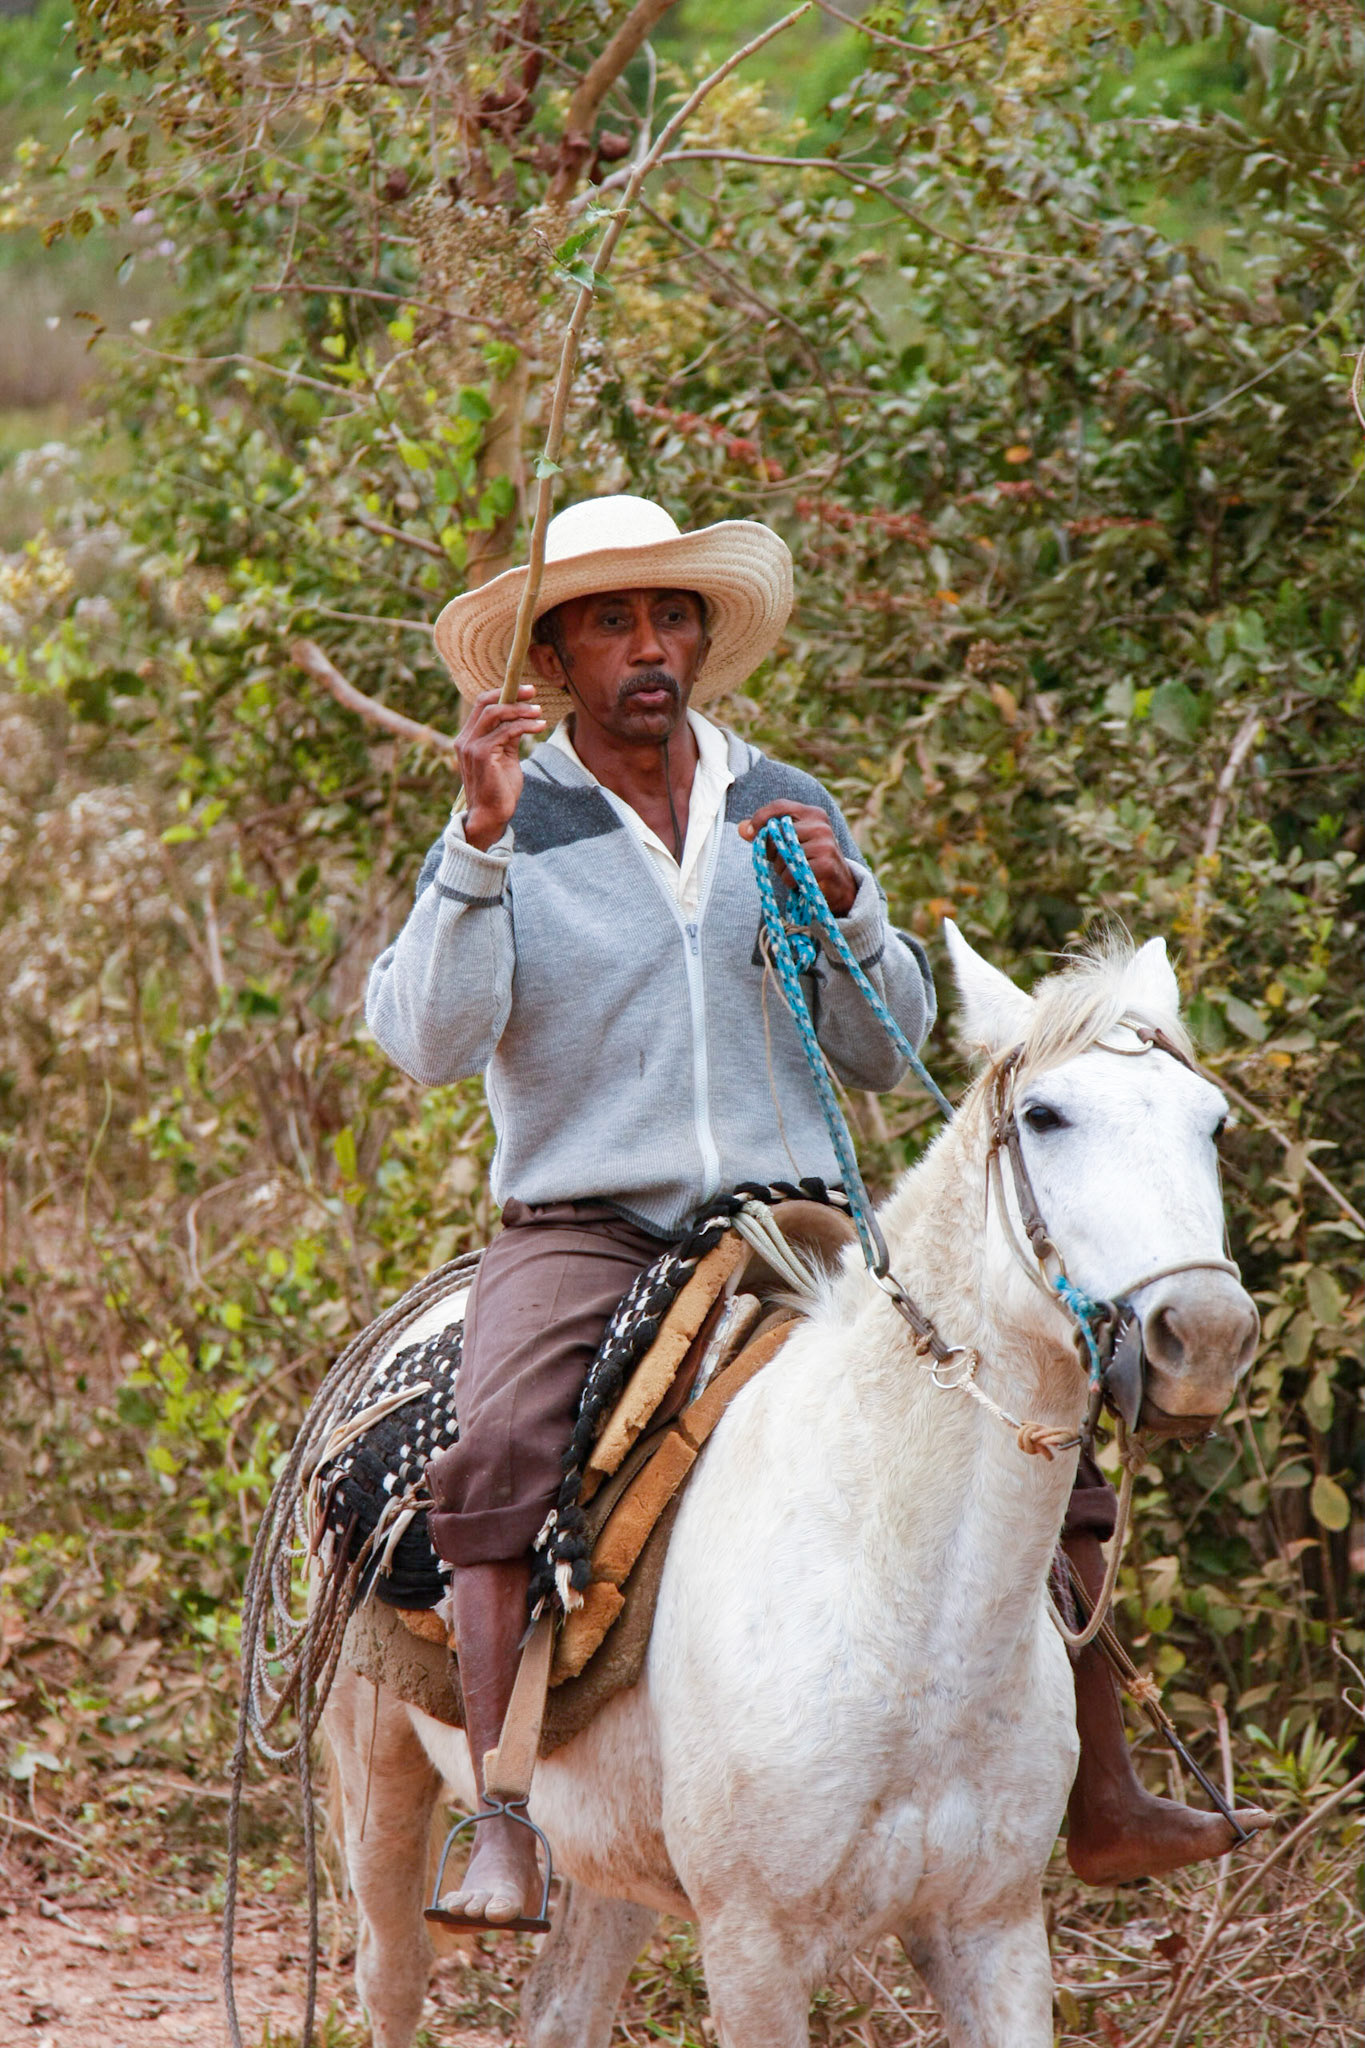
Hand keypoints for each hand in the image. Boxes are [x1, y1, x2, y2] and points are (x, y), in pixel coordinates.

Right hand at [457, 684, 546, 849]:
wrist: (492, 816)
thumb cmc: (499, 789)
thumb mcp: (505, 757)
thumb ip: (507, 737)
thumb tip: (520, 717)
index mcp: (467, 739)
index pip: (481, 706)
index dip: (502, 693)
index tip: (525, 691)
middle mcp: (465, 740)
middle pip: (485, 704)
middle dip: (511, 695)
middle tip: (534, 693)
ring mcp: (471, 747)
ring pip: (495, 714)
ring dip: (520, 710)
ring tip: (539, 713)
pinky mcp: (482, 755)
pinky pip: (506, 731)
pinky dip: (525, 726)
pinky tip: (539, 727)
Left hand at [738, 801, 858, 917]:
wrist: (840, 886)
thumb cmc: (809, 861)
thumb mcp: (789, 843)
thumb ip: (766, 834)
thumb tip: (742, 828)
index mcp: (813, 814)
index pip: (781, 806)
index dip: (761, 816)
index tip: (751, 831)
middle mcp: (820, 825)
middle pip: (778, 833)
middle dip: (772, 852)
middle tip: (782, 861)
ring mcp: (825, 844)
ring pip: (783, 855)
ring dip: (782, 869)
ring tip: (795, 871)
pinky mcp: (826, 865)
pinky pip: (791, 874)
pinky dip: (790, 881)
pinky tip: (800, 881)